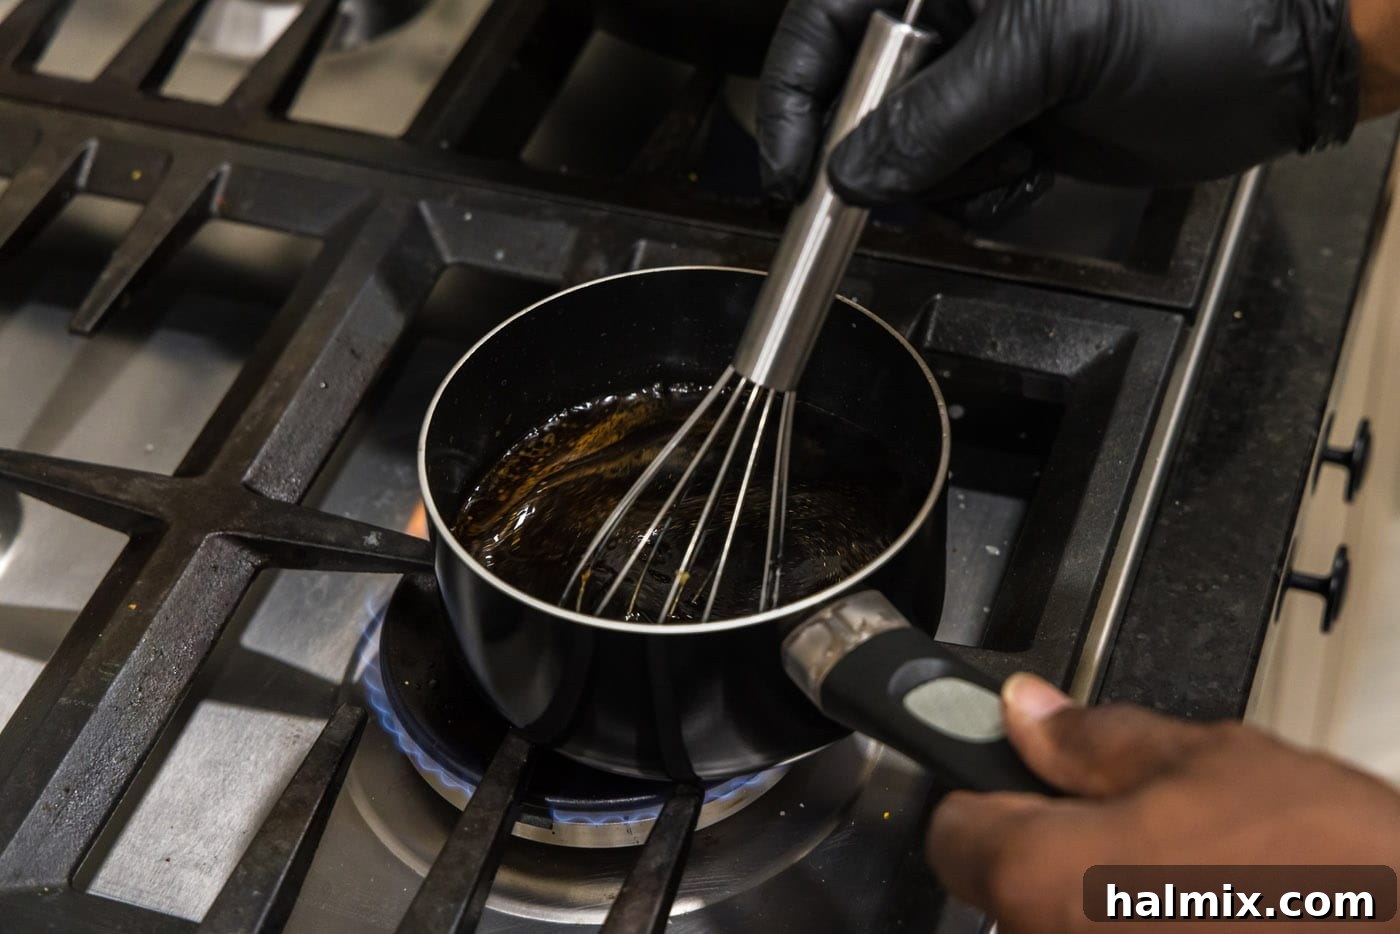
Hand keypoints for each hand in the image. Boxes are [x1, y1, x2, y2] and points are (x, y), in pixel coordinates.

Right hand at [757, 0, 1361, 206]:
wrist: (1283, 62)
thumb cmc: (1187, 9)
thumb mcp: (1050, 50)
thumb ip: (939, 114)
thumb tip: (853, 174)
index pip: (824, 26)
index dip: (793, 99)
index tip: (790, 173)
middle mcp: (952, 19)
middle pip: (859, 100)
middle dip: (882, 152)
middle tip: (915, 183)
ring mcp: (983, 77)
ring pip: (906, 154)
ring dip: (945, 178)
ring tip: (1011, 154)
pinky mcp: (1014, 127)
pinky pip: (958, 181)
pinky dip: (983, 192)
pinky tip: (1033, 166)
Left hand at [928, 674, 1399, 932]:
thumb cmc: (1337, 872)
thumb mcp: (1206, 761)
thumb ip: (1093, 738)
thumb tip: (1028, 711)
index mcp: (1044, 877)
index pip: (952, 829)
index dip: (984, 789)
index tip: (1020, 774)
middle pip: (1008, 884)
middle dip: (1057, 843)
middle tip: (1133, 818)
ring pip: (1065, 925)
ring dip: (1106, 896)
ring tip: (1192, 872)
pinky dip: (1143, 928)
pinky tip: (1208, 913)